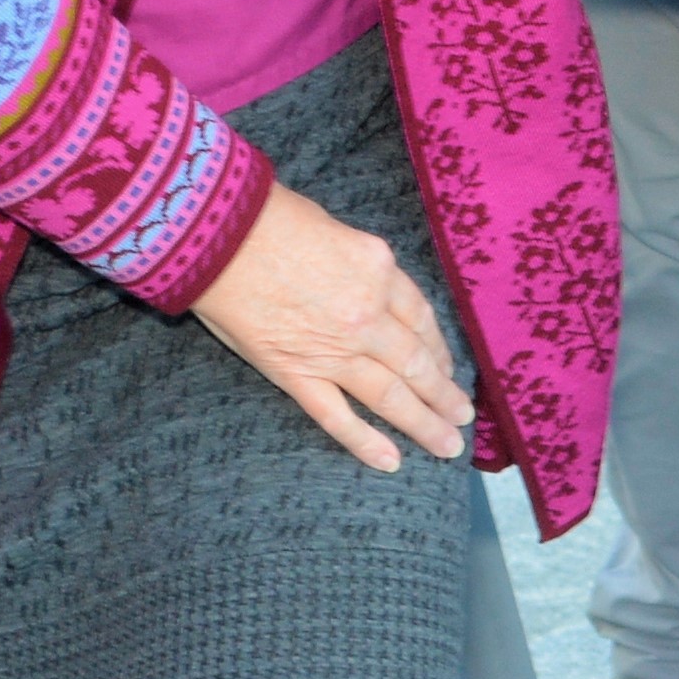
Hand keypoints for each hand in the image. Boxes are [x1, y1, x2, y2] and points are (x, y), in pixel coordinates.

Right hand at [189, 184, 472, 471]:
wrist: (216, 233)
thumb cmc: (268, 217)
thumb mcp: (335, 229)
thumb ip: (359, 265)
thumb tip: (367, 285)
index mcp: (379, 272)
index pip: (421, 320)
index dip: (440, 349)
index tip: (449, 369)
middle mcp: (367, 315)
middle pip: (417, 364)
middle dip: (444, 395)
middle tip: (462, 418)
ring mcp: (333, 350)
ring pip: (390, 397)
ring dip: (423, 424)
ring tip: (446, 446)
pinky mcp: (295, 373)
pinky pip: (338, 416)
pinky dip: (366, 442)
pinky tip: (391, 461)